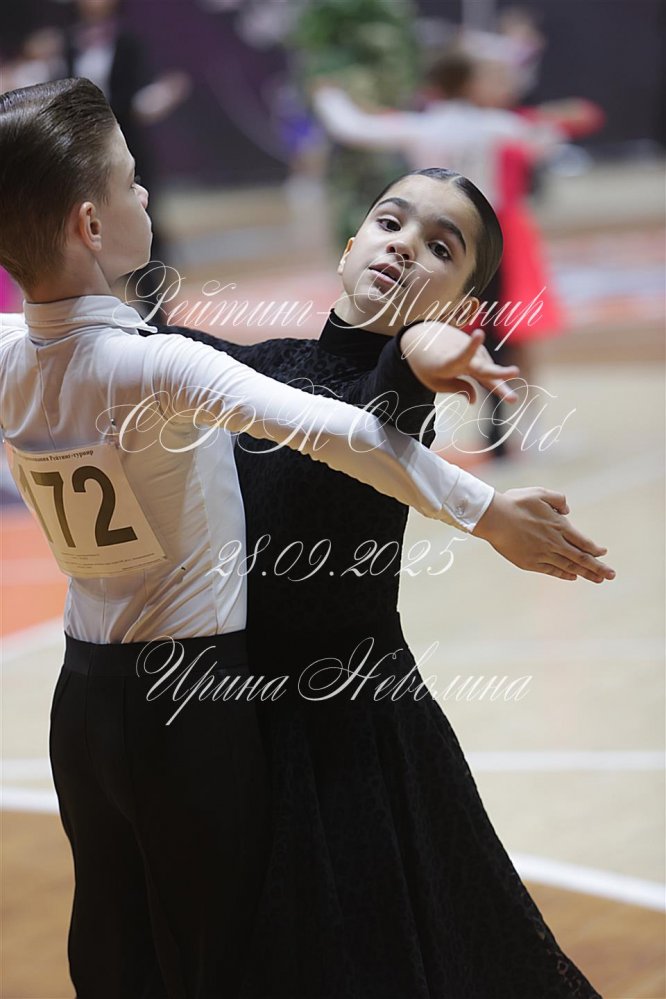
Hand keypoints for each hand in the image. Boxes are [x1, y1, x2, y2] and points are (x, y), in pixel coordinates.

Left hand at [400, 324, 519, 402]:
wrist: (423, 340)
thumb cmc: (427, 365)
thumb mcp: (435, 382)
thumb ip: (457, 389)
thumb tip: (474, 400)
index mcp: (448, 362)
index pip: (461, 356)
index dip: (471, 347)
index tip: (479, 333)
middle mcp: (464, 356)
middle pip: (484, 368)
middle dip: (500, 372)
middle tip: (516, 372)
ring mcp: (474, 353)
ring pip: (490, 372)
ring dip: (502, 385)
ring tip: (513, 399)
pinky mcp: (480, 351)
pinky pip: (487, 368)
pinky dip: (489, 378)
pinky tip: (480, 378)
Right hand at [471, 487, 615, 582]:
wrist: (493, 518)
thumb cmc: (515, 503)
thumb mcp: (540, 493)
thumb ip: (559, 500)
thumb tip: (568, 511)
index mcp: (558, 526)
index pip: (583, 542)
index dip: (595, 549)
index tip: (603, 553)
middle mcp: (554, 543)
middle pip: (581, 559)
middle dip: (598, 567)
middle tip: (612, 575)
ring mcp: (542, 554)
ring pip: (568, 567)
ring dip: (585, 574)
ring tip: (598, 580)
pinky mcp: (530, 563)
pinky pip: (551, 571)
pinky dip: (564, 574)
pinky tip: (573, 577)